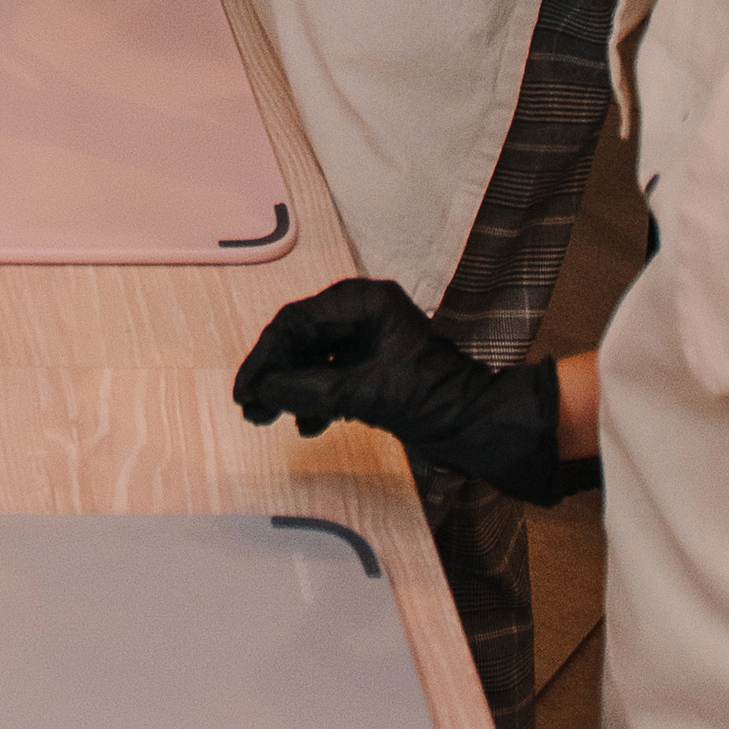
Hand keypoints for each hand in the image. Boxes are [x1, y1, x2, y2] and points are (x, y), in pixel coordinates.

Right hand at [233, 279, 595, 504]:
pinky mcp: (375, 368)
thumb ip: (309, 390)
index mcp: (364, 302)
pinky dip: (316, 400)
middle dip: (276, 375)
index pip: (295, 321)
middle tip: (252, 410)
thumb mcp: (366, 394)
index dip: (265, 358)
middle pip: (300, 339)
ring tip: (271, 422)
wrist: (483, 426)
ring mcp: (370, 341)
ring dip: (291, 391)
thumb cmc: (437, 400)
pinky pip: (331, 377)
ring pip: (313, 360)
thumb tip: (262, 391)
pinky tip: (309, 426)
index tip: (245, 391)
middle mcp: (363, 313)